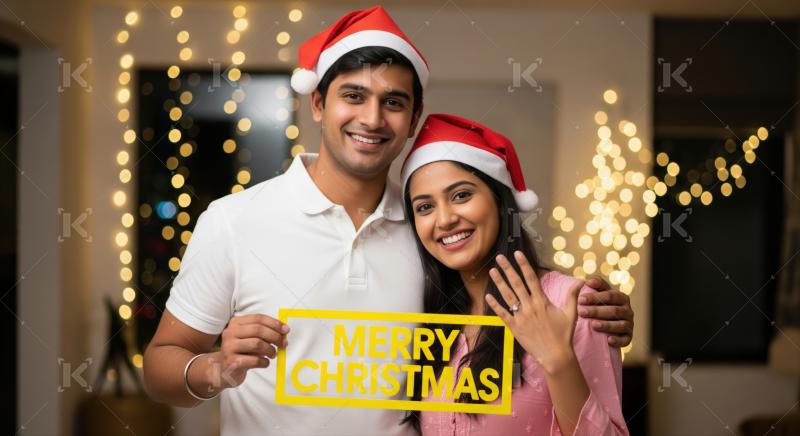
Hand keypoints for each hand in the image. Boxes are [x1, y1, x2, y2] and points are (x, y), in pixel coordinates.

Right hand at [210, 314, 289, 388]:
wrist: (223, 370)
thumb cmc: (241, 352)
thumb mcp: (250, 338)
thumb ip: (264, 333)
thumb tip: (284, 332)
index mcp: (235, 323)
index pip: (258, 318)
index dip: (274, 323)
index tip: (286, 330)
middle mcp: (230, 332)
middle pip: (258, 330)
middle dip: (275, 336)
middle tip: (283, 343)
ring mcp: (229, 347)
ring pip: (257, 344)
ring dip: (270, 350)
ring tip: (273, 354)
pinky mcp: (231, 362)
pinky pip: (254, 360)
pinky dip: (264, 362)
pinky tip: (265, 362)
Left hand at [485, 251, 582, 373]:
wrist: (555, 356)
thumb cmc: (564, 335)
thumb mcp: (571, 314)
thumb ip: (572, 296)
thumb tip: (580, 281)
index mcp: (542, 301)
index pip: (531, 278)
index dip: (524, 264)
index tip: (517, 253)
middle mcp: (530, 306)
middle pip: (516, 283)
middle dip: (507, 269)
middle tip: (499, 257)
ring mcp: (521, 316)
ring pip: (507, 296)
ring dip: (499, 282)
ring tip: (492, 271)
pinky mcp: (514, 327)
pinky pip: (502, 314)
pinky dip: (495, 305)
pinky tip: (488, 295)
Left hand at [579, 276, 633, 346]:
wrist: (609, 324)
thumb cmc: (602, 305)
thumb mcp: (600, 293)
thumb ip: (596, 285)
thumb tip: (588, 281)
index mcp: (622, 298)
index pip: (610, 295)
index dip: (595, 297)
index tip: (580, 299)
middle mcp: (628, 311)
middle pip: (614, 310)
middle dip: (597, 311)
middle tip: (581, 312)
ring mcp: (629, 324)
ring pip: (620, 325)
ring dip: (607, 325)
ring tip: (593, 325)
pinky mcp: (628, 337)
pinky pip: (625, 340)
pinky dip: (618, 340)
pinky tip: (608, 340)